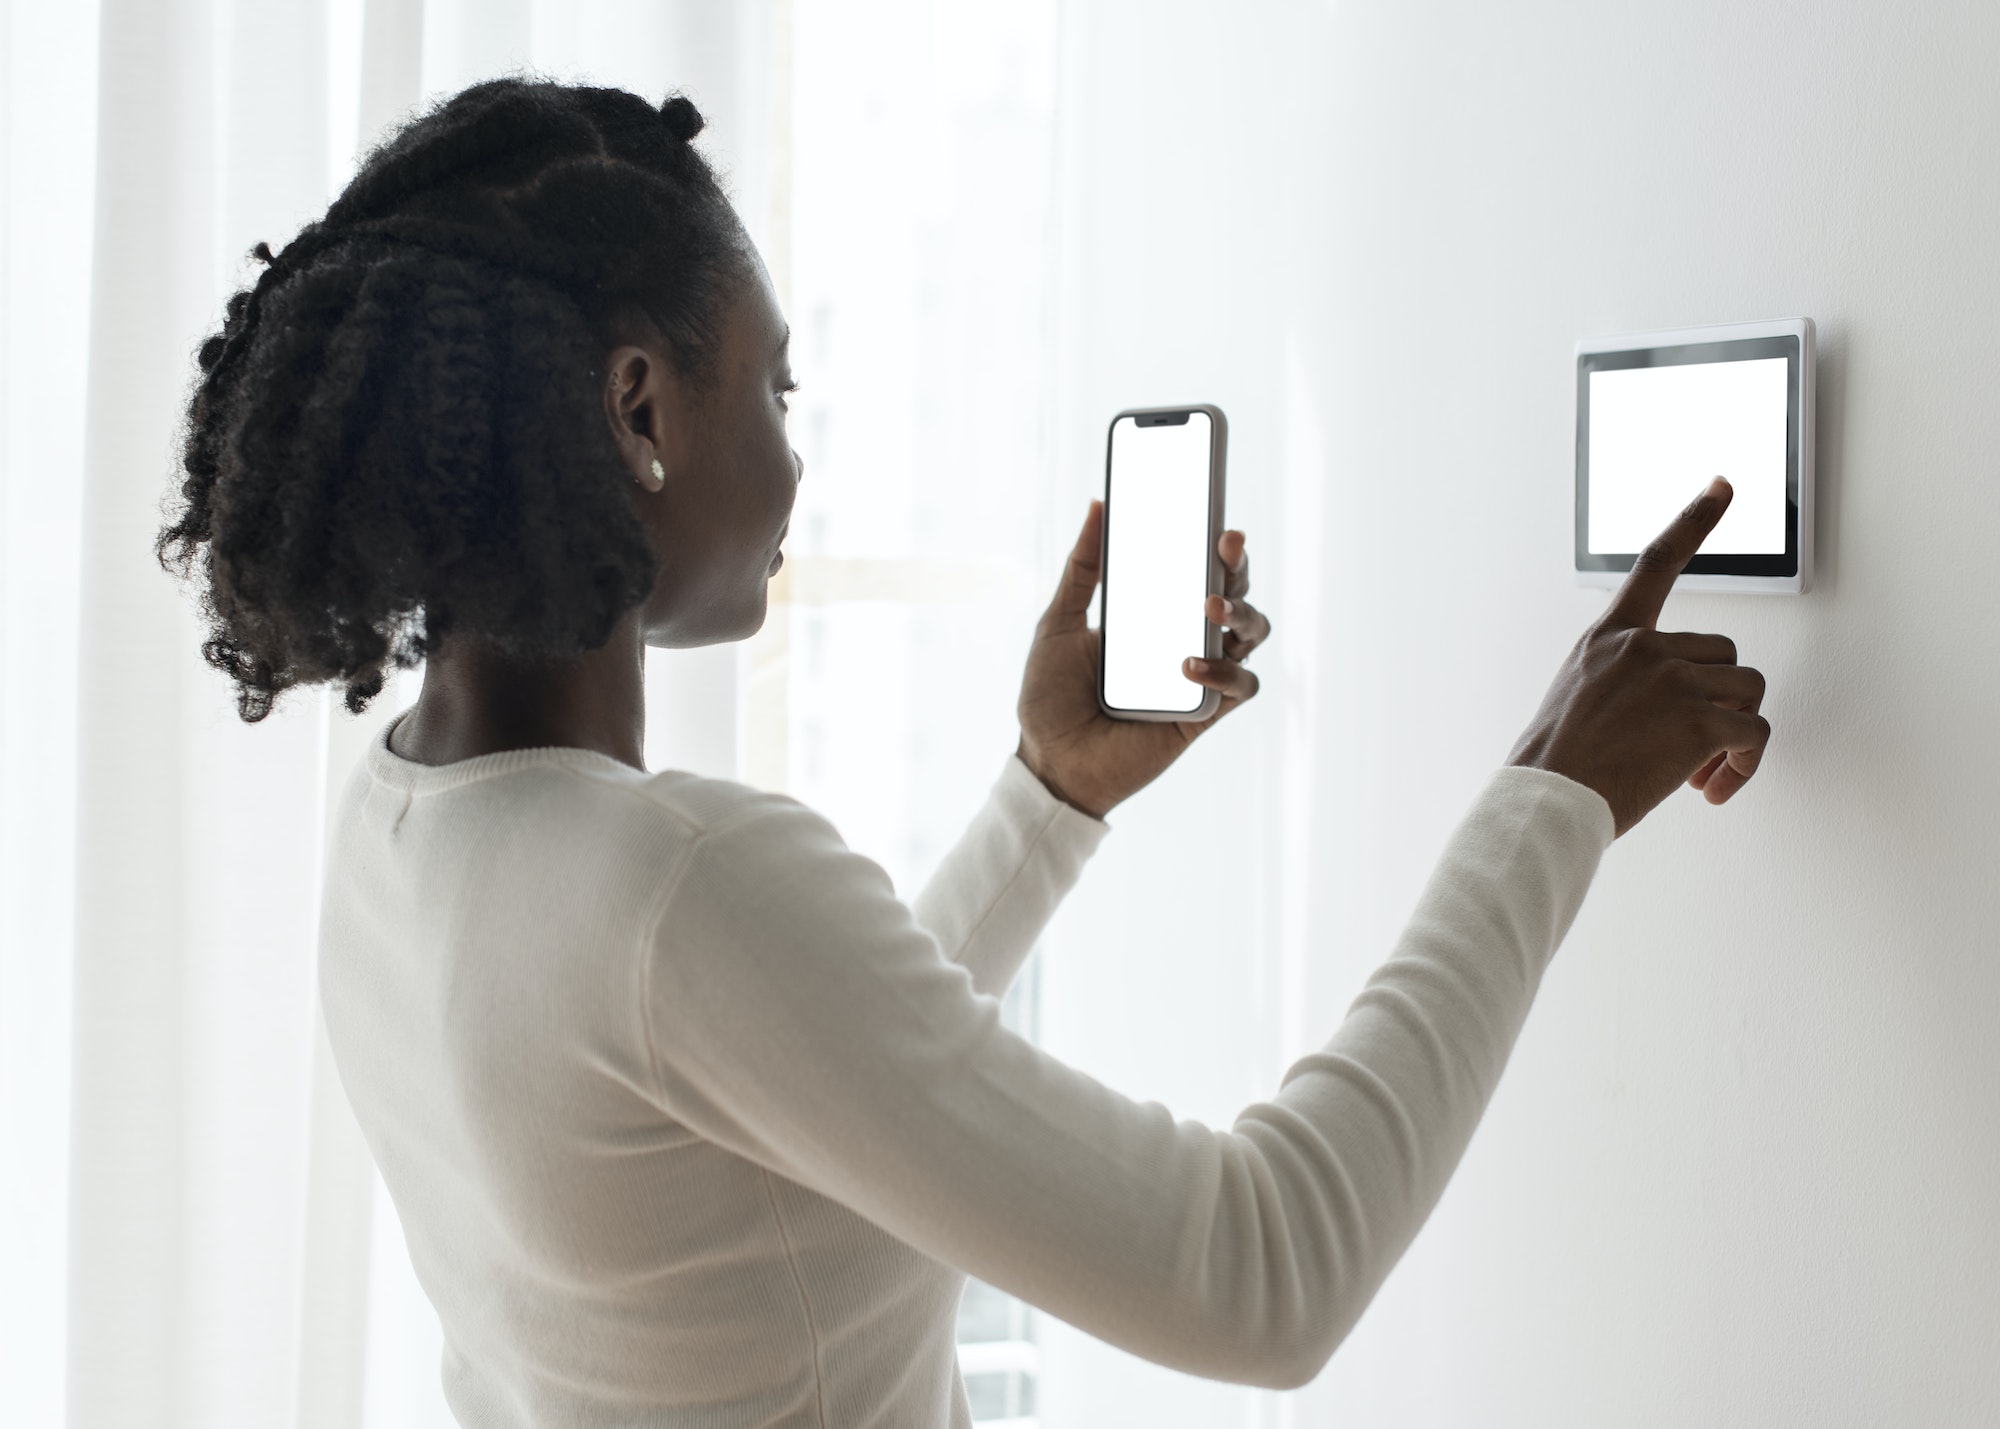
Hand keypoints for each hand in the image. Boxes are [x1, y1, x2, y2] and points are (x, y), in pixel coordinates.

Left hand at [1015, 500, 1270, 818]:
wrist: (1048, 762)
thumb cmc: (1050, 696)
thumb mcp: (1058, 622)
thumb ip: (1081, 568)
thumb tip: (1098, 503)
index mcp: (1154, 614)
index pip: (1199, 570)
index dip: (1217, 546)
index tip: (1218, 520)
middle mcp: (1184, 640)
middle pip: (1236, 594)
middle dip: (1239, 567)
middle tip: (1226, 546)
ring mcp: (1199, 677)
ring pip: (1251, 635)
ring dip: (1243, 612)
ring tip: (1210, 605)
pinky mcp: (1204, 716)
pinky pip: (1240, 688)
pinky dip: (1226, 672)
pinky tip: (1189, 665)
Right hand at [1508, 477, 1770, 837]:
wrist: (1548, 798)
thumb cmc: (1557, 763)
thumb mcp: (1577, 697)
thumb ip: (1626, 681)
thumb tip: (1679, 710)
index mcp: (1610, 637)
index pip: (1657, 562)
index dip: (1695, 520)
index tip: (1723, 484)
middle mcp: (1643, 647)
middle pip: (1724, 655)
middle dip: (1719, 700)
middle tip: (1691, 748)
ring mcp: (1673, 679)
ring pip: (1747, 691)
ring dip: (1735, 732)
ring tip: (1700, 770)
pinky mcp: (1698, 720)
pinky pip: (1754, 734)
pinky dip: (1743, 765)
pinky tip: (1710, 788)